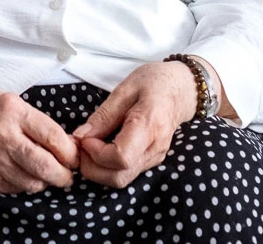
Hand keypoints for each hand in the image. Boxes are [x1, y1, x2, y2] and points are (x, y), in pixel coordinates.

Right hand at [0, 82, 79, 193]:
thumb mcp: (14, 102)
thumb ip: (39, 124)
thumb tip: (69, 147)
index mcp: (13, 111)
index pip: (53, 138)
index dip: (71, 152)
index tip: (75, 156)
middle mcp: (1, 135)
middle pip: (45, 166)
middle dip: (64, 175)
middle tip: (68, 174)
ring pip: (32, 182)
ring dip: (45, 181)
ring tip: (46, 172)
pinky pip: (15, 188)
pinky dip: (26, 183)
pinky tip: (24, 171)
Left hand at [71, 61, 195, 187]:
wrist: (182, 89)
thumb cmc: (154, 82)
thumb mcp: (125, 89)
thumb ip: (103, 115)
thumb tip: (80, 137)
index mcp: (149, 126)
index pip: (120, 158)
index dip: (96, 153)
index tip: (85, 137)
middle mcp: (155, 149)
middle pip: (119, 177)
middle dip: (92, 167)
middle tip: (81, 145)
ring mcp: (155, 158)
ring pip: (121, 180)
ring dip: (98, 169)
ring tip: (89, 145)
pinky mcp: (151, 161)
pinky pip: (126, 174)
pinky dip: (107, 168)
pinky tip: (100, 149)